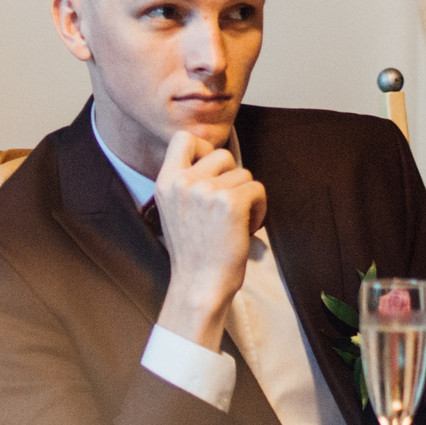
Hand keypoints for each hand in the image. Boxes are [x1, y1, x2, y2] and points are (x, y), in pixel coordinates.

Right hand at [154, 132, 265, 348]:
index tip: (212, 173)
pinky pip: (257, 188)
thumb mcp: (174, 210)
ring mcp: (206, 192)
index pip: (184, 138)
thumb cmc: (193, 252)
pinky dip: (260, 207)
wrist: (199, 286)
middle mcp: (183, 183)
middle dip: (232, 178)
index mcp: (166, 182)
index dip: (204, 149)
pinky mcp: (230, 204)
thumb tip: (214, 160)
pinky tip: (248, 227)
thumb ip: (186, 183)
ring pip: (244, 173)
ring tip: (236, 222)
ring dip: (247, 196)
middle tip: (227, 206)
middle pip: (223, 155)